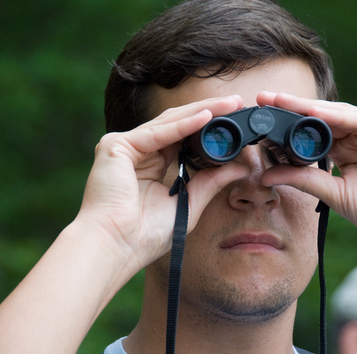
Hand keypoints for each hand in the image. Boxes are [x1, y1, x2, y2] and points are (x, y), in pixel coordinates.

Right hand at [76, 95, 248, 273]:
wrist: (116, 247)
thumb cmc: (145, 235)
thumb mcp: (188, 203)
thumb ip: (210, 182)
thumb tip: (240, 168)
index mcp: (150, 165)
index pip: (183, 137)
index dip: (208, 127)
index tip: (235, 120)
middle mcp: (136, 151)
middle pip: (177, 124)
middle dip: (209, 111)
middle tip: (236, 102)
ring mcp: (124, 146)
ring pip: (169, 122)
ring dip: (201, 112)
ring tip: (228, 105)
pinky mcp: (116, 146)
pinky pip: (157, 133)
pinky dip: (183, 125)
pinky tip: (207, 117)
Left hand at [257, 92, 356, 276]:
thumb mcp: (334, 195)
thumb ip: (304, 179)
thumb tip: (266, 174)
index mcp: (347, 152)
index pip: (313, 132)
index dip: (287, 125)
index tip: (259, 120)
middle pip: (323, 117)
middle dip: (293, 108)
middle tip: (263, 98)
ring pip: (340, 114)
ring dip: (310, 107)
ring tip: (282, 102)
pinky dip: (340, 117)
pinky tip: (314, 113)